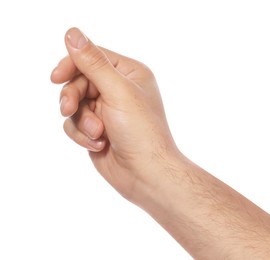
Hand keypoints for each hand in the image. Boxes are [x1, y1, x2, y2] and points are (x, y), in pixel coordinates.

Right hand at [51, 28, 178, 200]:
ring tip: (97, 133)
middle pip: (79, 80)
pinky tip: (99, 144)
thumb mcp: (117, 92)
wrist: (146, 174)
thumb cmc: (141, 132)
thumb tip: (72, 34)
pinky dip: (82, 134)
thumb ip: (93, 63)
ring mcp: (107, 110)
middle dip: (73, 97)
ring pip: (74, 104)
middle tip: (68, 108)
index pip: (93, 58)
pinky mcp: (97, 129)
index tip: (56, 77)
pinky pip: (74, 124)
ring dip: (82, 120)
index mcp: (130, 74)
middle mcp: (119, 90)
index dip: (72, 64)